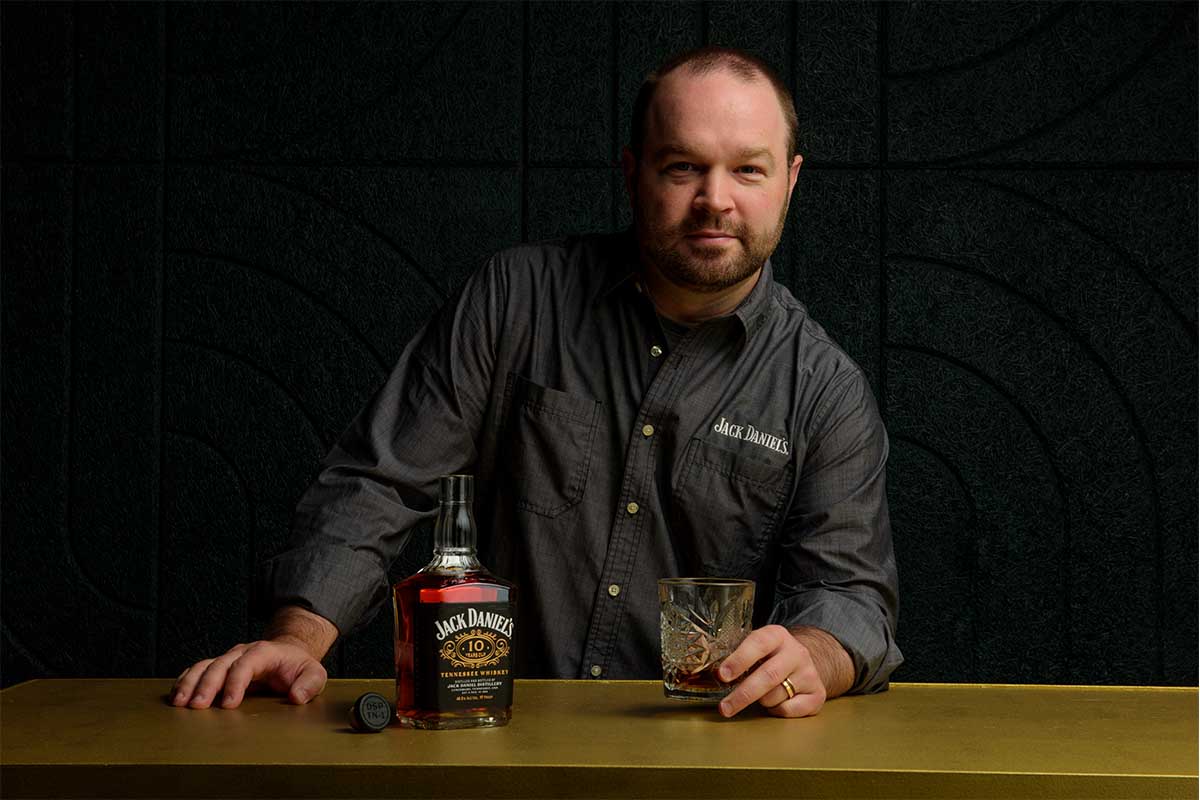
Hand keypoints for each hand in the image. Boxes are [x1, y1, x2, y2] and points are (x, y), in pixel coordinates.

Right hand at [170, 639, 327, 709]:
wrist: (288, 654)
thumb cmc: (299, 667)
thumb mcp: (314, 673)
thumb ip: (309, 683)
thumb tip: (297, 697)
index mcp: (264, 652)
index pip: (246, 664)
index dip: (235, 683)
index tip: (228, 704)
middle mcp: (242, 652)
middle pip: (220, 665)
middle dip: (207, 685)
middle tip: (197, 707)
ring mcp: (228, 659)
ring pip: (204, 666)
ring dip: (190, 683)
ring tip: (179, 703)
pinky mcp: (219, 667)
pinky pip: (198, 670)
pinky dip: (185, 681)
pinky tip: (176, 695)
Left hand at [714, 624, 849, 717]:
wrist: (806, 662)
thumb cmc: (770, 657)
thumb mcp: (757, 647)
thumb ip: (737, 655)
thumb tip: (707, 674)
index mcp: (776, 635)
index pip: (757, 643)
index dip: (739, 659)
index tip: (722, 675)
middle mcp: (796, 652)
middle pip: (768, 676)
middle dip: (743, 694)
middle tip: (724, 707)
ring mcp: (809, 673)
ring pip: (776, 696)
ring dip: (760, 702)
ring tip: (759, 695)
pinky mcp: (818, 694)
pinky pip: (789, 710)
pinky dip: (776, 711)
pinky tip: (776, 701)